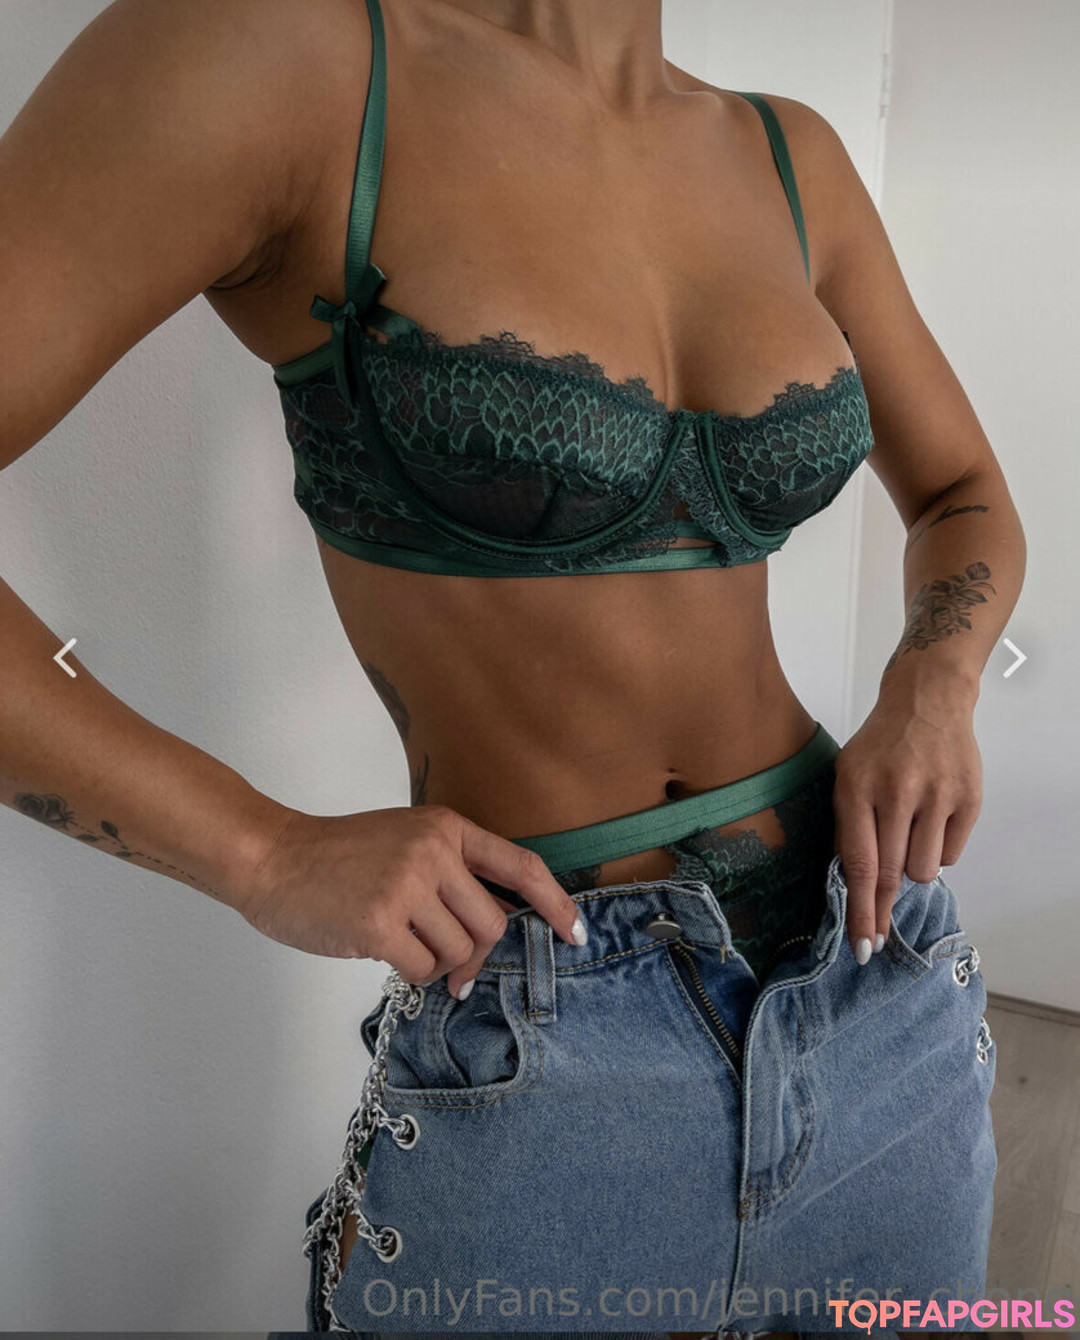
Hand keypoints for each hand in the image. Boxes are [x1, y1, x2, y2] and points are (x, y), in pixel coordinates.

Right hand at [233, 803, 585, 997]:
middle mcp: (434, 852)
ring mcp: (406, 885)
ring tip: (401, 944)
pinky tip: (379, 949)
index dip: (556, 903)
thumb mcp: (405, 843)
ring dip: (436, 964)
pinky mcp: (378, 922)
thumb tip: (490, 935)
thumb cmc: (336, 857)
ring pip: (459, 952)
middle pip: (492, 925)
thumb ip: (450, 874)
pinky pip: (422, 970)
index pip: (520, 865)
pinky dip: (408, 973)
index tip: (575, 932)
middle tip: (447, 963)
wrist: (271, 857)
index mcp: (445, 828)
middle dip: (474, 953)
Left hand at [831, 698, 981, 964]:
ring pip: (924, 870)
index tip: (862, 944)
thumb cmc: (881, 745)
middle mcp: (897, 791)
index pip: (860, 864)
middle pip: (892, 874)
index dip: (861, 910)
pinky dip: (938, 850)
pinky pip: (951, 854)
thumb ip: (848, 826)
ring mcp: (937, 794)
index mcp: (857, 787)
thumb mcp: (846, 775)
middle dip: (882, 912)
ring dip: (913, 868)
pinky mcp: (968, 798)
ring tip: (907, 837)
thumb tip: (852, 886)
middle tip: (877, 939)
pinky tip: (930, 822)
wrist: (927, 701)